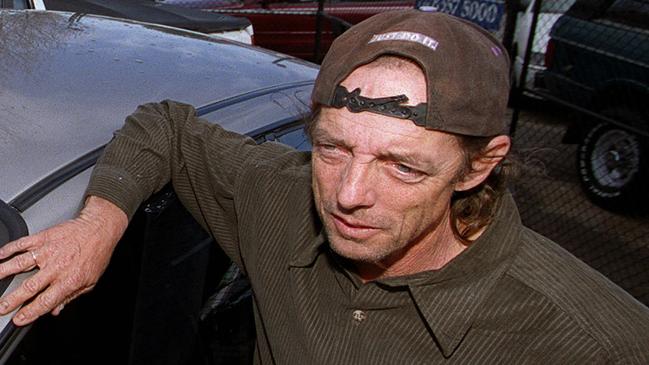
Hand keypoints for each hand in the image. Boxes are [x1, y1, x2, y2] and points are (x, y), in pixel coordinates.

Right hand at [0, 196, 127, 325]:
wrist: (100, 227)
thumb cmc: (97, 253)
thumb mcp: (91, 280)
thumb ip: (71, 296)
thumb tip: (56, 309)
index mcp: (70, 280)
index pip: (46, 301)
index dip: (30, 312)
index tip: (19, 319)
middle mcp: (57, 266)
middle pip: (29, 287)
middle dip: (12, 299)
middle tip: (1, 307)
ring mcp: (48, 251)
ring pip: (20, 264)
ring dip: (3, 273)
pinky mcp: (44, 237)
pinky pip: (22, 243)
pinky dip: (8, 249)